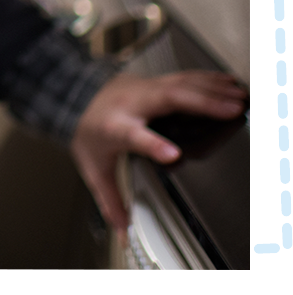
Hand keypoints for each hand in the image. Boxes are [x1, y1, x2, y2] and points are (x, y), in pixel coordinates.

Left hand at [69, 71, 248, 231]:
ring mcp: (142, 90)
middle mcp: (131, 105)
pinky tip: (225, 82)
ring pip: (178, 84)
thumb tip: (122, 230)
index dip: (152, 145)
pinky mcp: (151, 83)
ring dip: (211, 90)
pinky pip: (181, 78)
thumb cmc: (86, 131)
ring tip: (237, 97)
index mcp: (116, 128)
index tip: (173, 155)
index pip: (134, 136)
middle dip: (200, 104)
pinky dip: (206, 79)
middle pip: (166, 100)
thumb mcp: (94, 167)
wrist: (73, 96)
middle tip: (230, 111)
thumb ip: (110, 199)